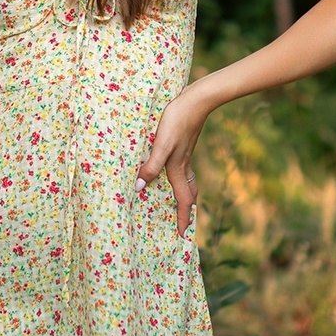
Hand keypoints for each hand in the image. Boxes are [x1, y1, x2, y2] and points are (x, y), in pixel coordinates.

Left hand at [136, 86, 212, 238]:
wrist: (196, 100)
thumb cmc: (177, 121)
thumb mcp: (162, 145)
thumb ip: (151, 166)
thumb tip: (139, 189)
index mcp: (178, 168)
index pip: (183, 200)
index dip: (182, 218)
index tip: (181, 235)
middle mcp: (183, 164)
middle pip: (188, 192)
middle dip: (186, 209)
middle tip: (182, 222)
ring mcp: (185, 153)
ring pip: (187, 180)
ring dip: (184, 193)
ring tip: (178, 200)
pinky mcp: (184, 142)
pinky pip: (183, 167)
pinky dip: (179, 176)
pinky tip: (171, 168)